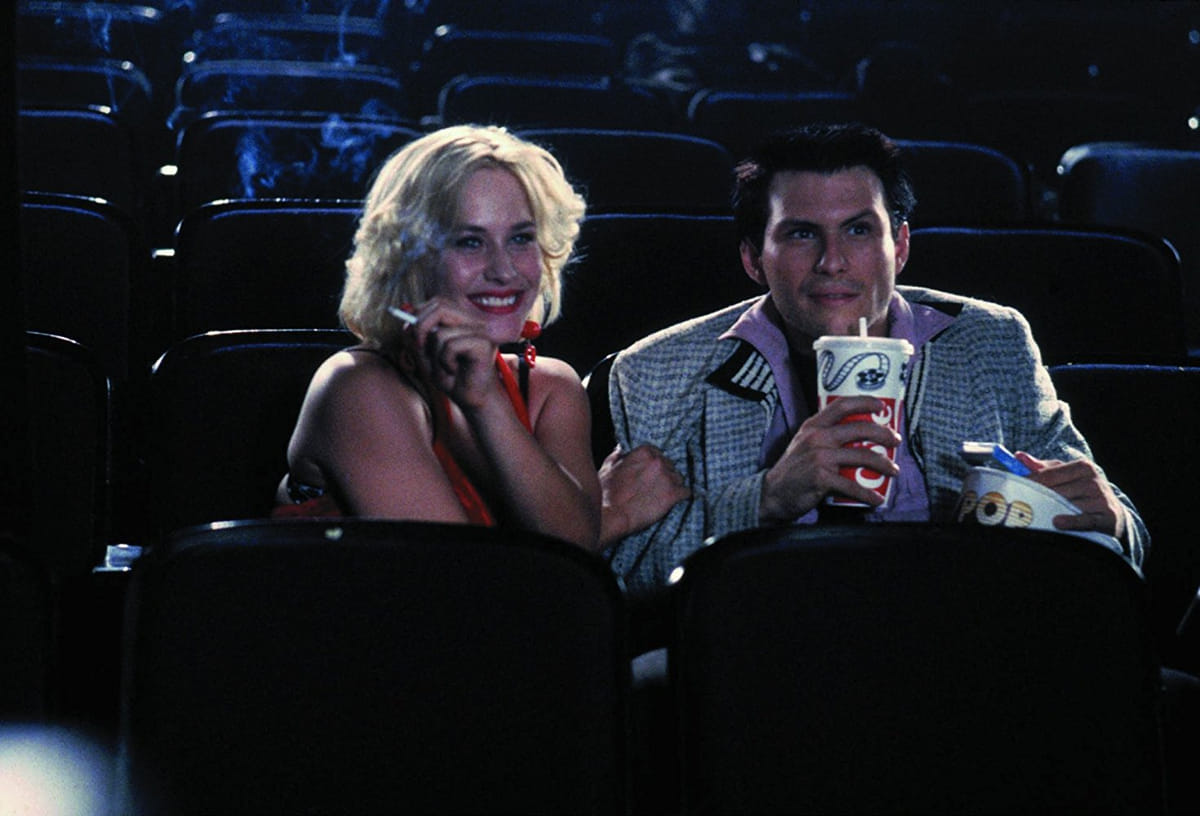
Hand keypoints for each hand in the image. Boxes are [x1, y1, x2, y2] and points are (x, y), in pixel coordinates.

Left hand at [410, 298, 500, 410]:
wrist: (473, 399)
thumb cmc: (453, 377)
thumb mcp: (426, 357)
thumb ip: (416, 339)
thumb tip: (406, 324)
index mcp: (463, 320)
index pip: (438, 302)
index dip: (419, 314)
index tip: (413, 335)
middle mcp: (474, 321)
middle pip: (440, 307)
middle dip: (420, 328)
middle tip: (420, 348)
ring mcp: (480, 331)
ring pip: (440, 333)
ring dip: (434, 357)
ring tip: (445, 368)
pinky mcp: (483, 344)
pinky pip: (450, 346)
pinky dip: (445, 363)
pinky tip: (454, 371)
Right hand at [599, 444, 689, 544]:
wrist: (612, 515)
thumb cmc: (607, 494)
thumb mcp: (607, 468)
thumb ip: (617, 456)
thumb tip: (620, 449)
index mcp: (644, 452)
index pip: (658, 455)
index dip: (655, 467)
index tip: (650, 476)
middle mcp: (658, 461)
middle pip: (670, 467)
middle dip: (664, 476)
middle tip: (655, 489)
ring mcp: (667, 477)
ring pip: (679, 479)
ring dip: (673, 487)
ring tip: (662, 497)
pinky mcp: (673, 494)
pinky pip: (686, 493)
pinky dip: (681, 498)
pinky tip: (673, 503)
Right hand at [760, 395, 900, 522]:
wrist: (772, 494)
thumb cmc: (793, 470)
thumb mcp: (803, 444)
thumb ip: (824, 436)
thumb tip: (857, 435)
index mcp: (813, 426)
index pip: (841, 405)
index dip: (865, 402)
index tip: (881, 407)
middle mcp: (817, 437)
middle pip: (859, 428)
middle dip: (883, 434)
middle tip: (895, 441)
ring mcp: (819, 457)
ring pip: (862, 456)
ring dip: (884, 464)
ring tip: (893, 471)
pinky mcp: (821, 478)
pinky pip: (852, 486)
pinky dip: (868, 495)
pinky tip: (877, 499)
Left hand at [1015, 451, 1125, 539]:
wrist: (1112, 514)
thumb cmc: (1081, 493)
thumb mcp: (1065, 477)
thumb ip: (1043, 468)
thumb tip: (1018, 456)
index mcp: (1082, 467)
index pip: (1048, 474)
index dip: (1029, 482)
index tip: (1014, 488)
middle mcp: (1093, 481)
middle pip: (1056, 490)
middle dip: (1037, 498)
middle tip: (1020, 505)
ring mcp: (1101, 499)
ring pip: (1068, 504)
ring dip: (1050, 510)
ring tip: (1035, 515)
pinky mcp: (1107, 517)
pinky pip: (1085, 520)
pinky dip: (1071, 521)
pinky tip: (1057, 522)